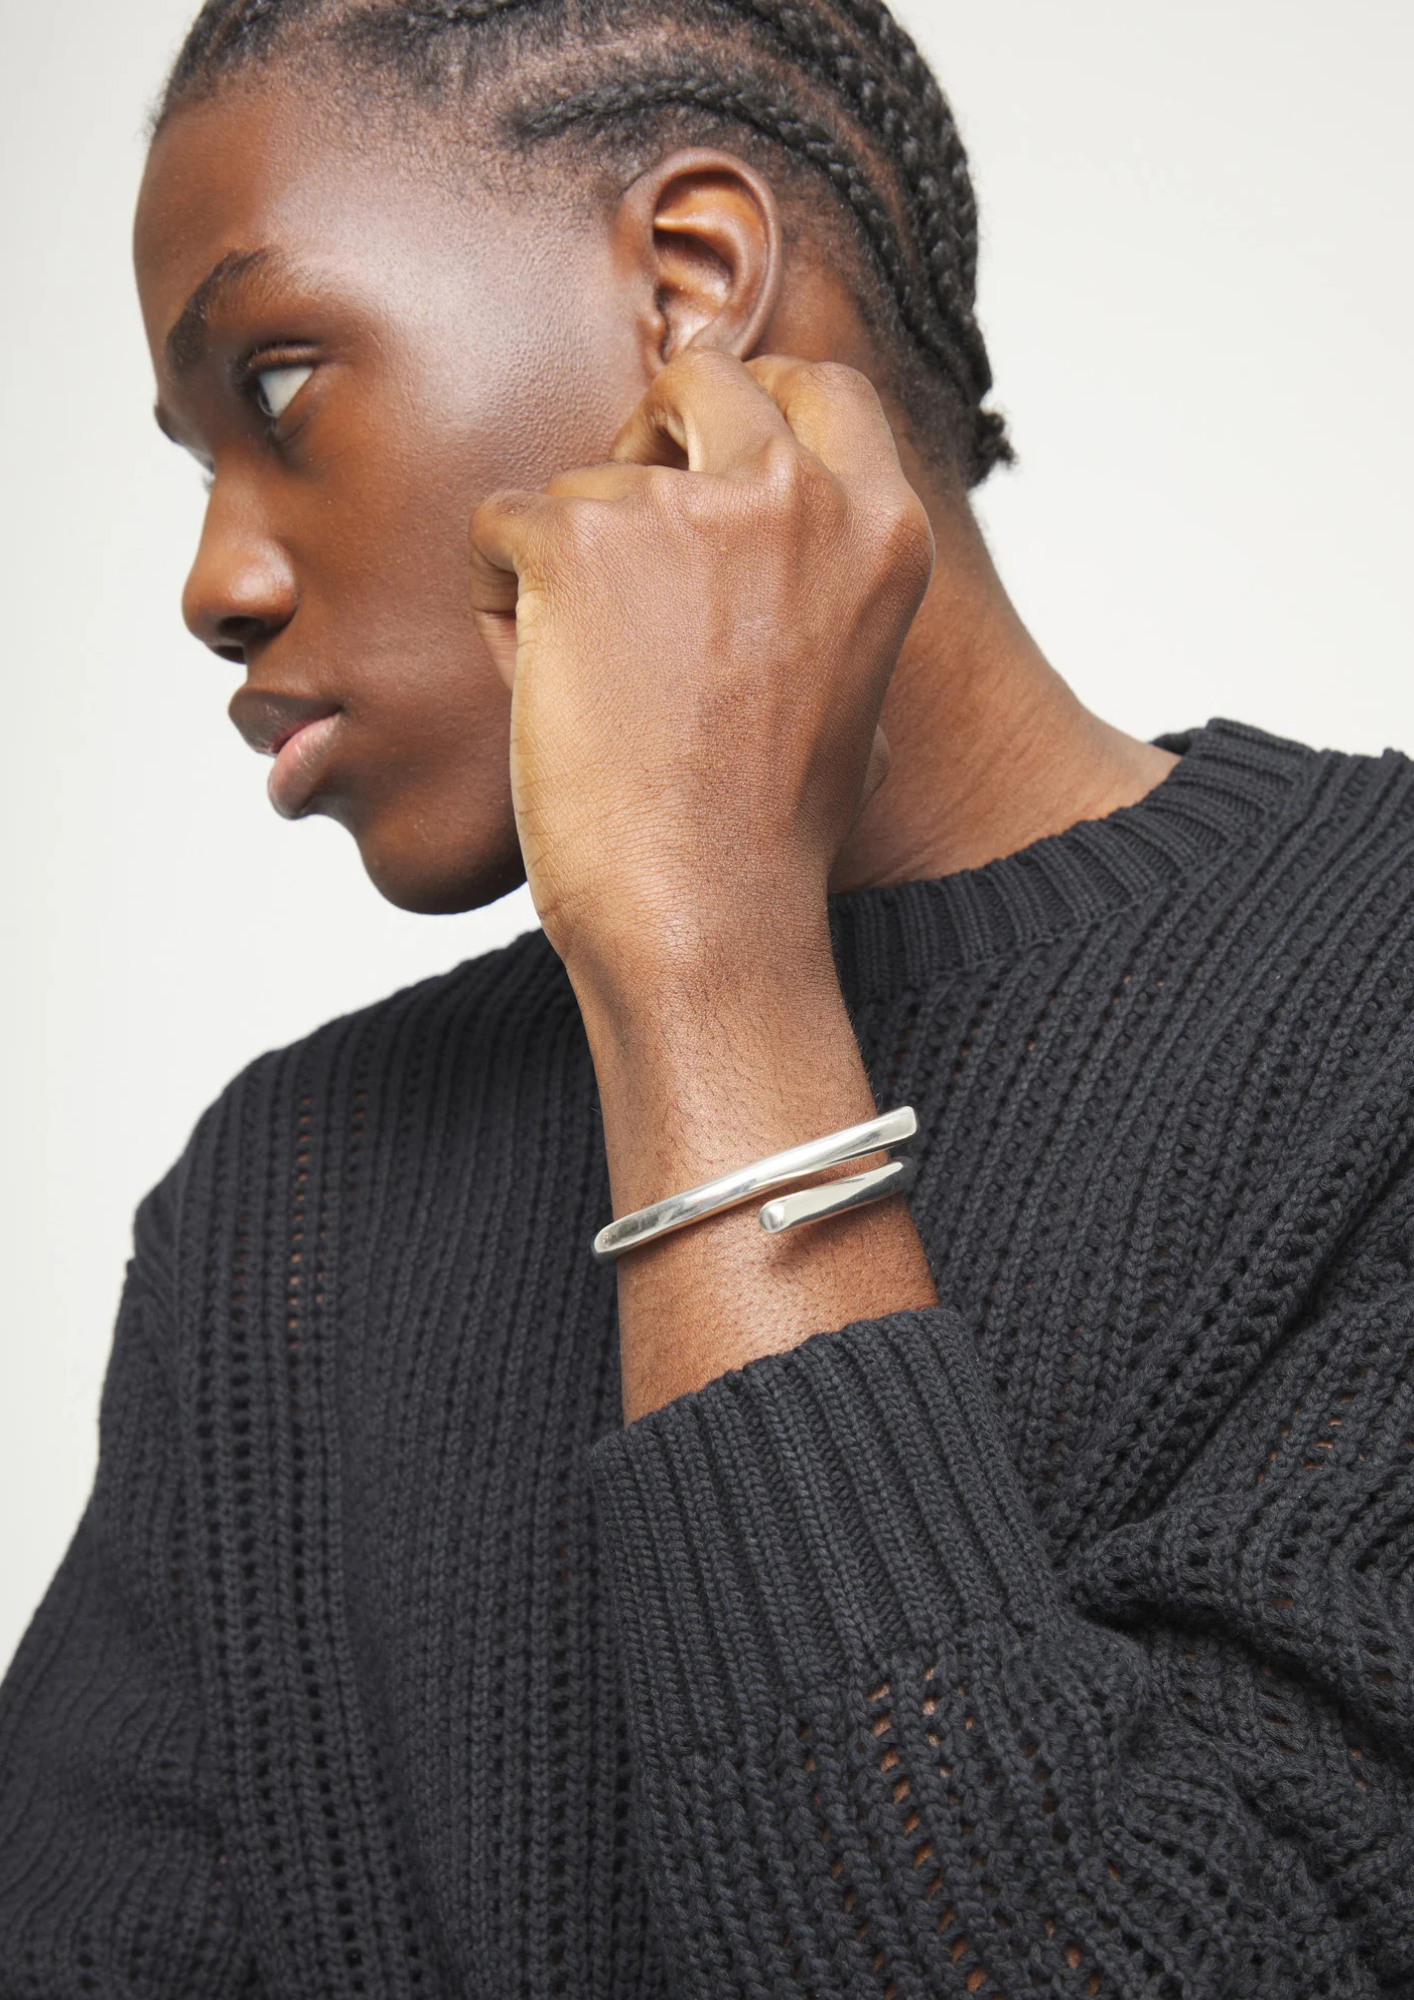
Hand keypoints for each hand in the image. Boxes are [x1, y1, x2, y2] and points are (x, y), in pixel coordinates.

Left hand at [469, 350, 933, 995]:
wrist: (702, 911)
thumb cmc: (772, 836)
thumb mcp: (858, 696)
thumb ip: (832, 600)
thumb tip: (794, 575)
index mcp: (881, 527)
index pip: (821, 390)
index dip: (751, 408)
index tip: (703, 456)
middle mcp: (795, 494)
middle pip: (705, 375)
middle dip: (653, 426)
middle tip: (622, 531)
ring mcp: (684, 509)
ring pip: (588, 475)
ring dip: (568, 558)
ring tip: (586, 679)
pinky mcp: (576, 542)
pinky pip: (502, 523)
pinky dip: (498, 594)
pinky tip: (535, 683)